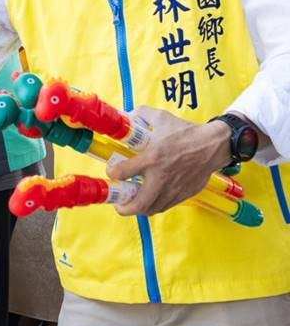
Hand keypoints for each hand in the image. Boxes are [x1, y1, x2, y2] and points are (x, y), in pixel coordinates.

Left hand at [107, 106, 229, 216]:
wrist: (214, 145)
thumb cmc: (186, 133)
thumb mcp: (161, 118)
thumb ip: (140, 115)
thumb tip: (125, 116)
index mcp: (152, 158)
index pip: (122, 172)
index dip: (112, 173)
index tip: (112, 172)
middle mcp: (161, 177)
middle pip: (138, 203)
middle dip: (123, 207)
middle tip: (118, 202)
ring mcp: (173, 189)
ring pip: (151, 209)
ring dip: (138, 209)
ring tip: (131, 203)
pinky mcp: (183, 194)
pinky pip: (164, 207)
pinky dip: (153, 206)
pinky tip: (149, 199)